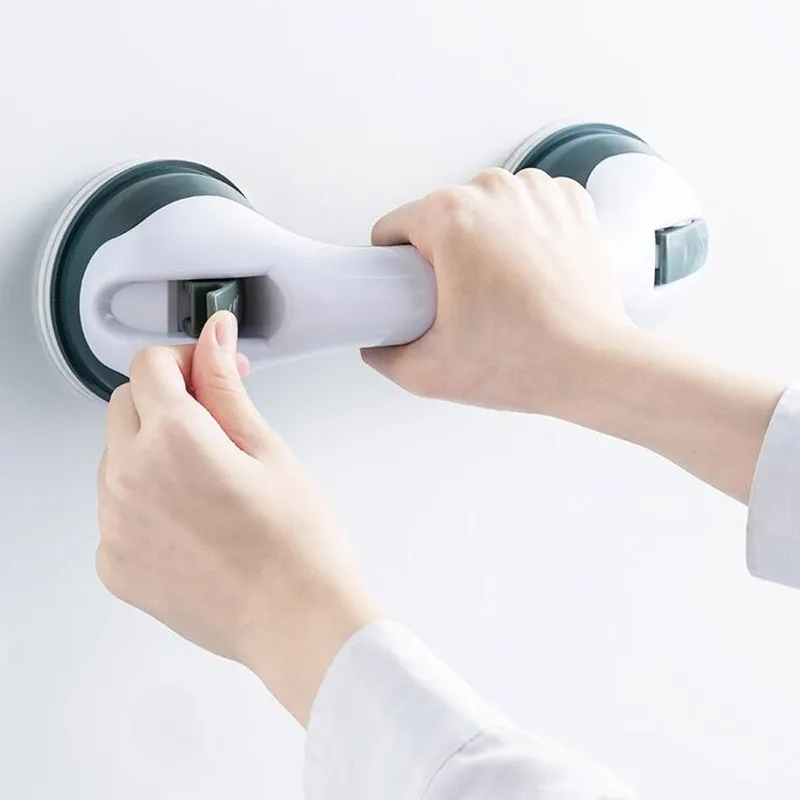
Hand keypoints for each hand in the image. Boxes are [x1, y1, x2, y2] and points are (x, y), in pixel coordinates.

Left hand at [96, 311, 379, 724]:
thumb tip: (213, 334)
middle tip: (217, 427)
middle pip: (124, 406)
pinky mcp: (114, 565)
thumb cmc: (297, 542)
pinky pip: (115, 510)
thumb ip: (225, 385)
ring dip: (151, 451)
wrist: (298, 622)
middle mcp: (128, 478)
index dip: (186, 361)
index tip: (210, 376)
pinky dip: (144, 502)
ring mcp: (114, 526)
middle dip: (166, 403)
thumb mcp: (267, 448)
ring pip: (115, 458)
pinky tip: (193, 521)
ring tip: (210, 482)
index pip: (149, 366)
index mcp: (172, 438)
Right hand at [363, 167, 634, 415]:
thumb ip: (383, 355)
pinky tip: (530, 270)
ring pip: (484, 209)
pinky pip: (526, 208)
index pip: (393, 227)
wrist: (593, 366)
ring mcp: (537, 192)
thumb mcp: (427, 372)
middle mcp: (494, 191)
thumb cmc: (525, 360)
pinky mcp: (570, 202)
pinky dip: (524, 232)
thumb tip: (377, 343)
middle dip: (443, 253)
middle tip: (463, 300)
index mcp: (451, 217)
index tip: (413, 288)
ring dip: (484, 239)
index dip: (393, 264)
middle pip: (440, 217)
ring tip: (500, 288)